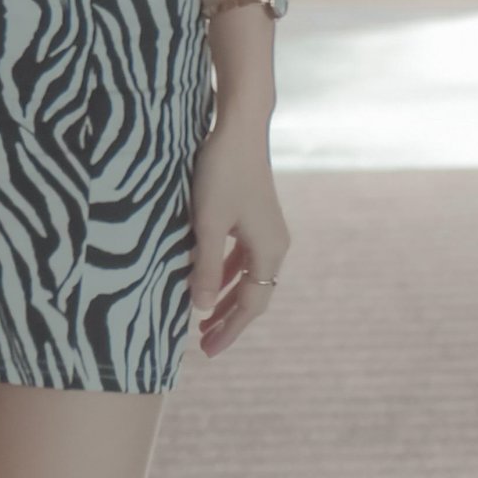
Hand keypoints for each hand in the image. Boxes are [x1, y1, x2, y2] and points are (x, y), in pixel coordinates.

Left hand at [189, 114, 288, 356]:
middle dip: (229, 319)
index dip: (229, 329)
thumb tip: (202, 309)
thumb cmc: (221, 172)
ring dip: (228, 297)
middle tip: (203, 343)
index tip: (208, 350)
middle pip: (254, 294)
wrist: (239, 127)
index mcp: (269, 250)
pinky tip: (210, 279)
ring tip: (204, 317)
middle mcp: (275, 244)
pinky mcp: (256, 216)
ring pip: (249, 276)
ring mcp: (268, 229)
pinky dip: (228, 273)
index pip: (251, 304)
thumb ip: (205, 266)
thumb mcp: (208, 222)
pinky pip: (245, 256)